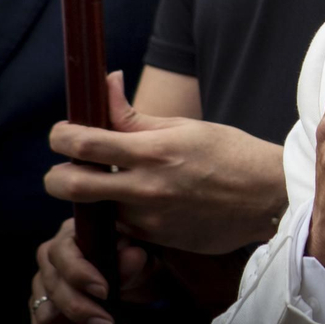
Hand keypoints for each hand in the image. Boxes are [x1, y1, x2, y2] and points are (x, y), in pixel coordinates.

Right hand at [28, 219, 161, 323]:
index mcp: (73, 234)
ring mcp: (42, 284)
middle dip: (82, 311)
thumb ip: (134, 259)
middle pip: (53, 288)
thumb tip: (131, 258)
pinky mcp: (41, 309)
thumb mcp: (144, 258)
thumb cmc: (139, 263)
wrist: (139, 282)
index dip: (80, 274)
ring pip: (45, 315)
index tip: (105, 292)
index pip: (62, 252)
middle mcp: (50, 257)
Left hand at [45, 71, 286, 254]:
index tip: (62, 133)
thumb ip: (135, 114)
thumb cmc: (230, 153)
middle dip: (56, 176)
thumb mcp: (184, 126)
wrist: (268, 198)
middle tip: (67, 167)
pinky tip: (137, 203)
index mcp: (154, 152)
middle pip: (70, 186)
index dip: (60, 135)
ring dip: (92, 198)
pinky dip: (118, 215)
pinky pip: (119, 229)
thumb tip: (107, 81)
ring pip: (93, 212)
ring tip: (111, 184)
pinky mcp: (156, 242)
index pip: (84, 144)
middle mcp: (146, 189)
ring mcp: (149, 220)